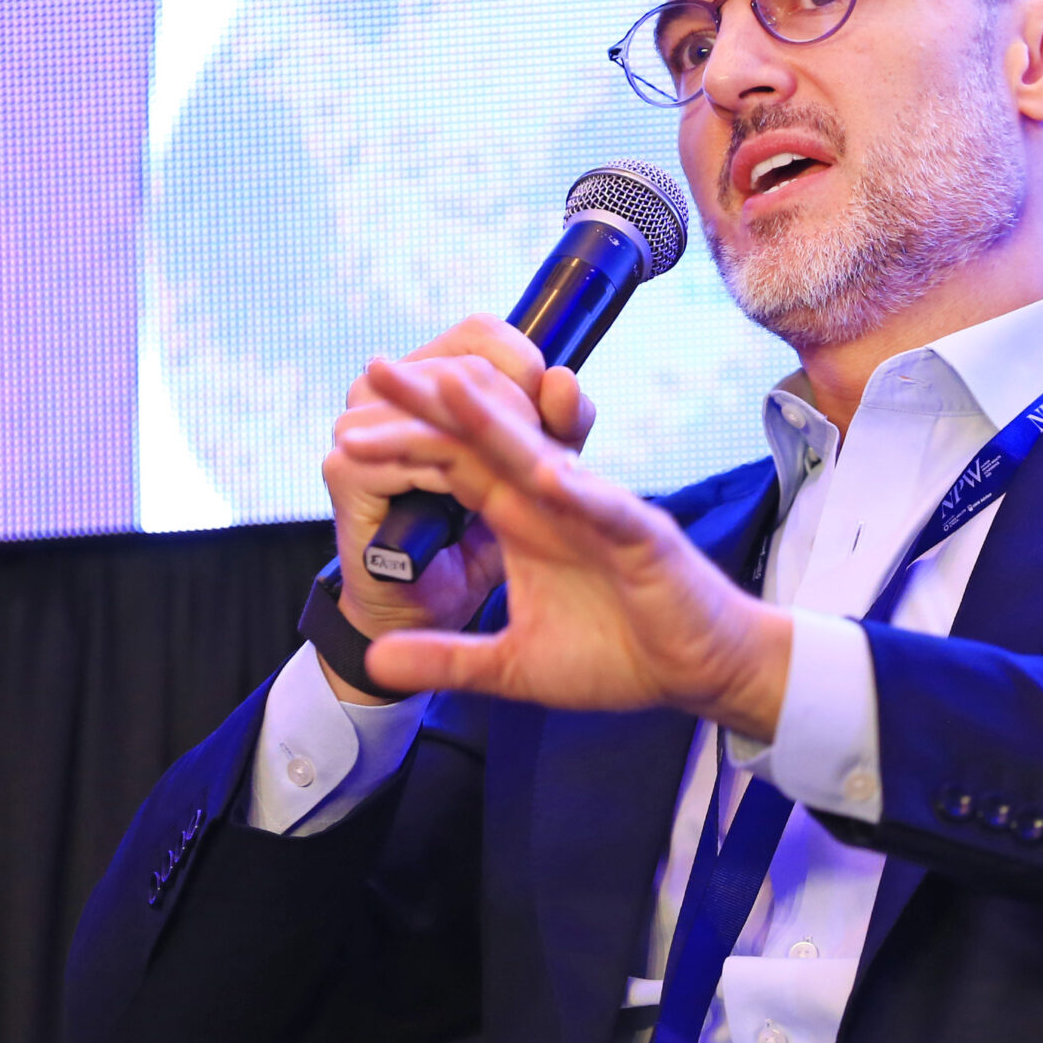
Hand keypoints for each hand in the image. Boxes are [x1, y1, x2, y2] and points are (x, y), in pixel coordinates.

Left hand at [336, 356, 792, 738]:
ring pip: (542, 457)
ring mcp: (599, 514)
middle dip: (430, 405)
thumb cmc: (620, 656)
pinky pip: (608, 510)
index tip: (344, 432)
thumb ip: (447, 659)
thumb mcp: (513, 667)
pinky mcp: (644, 539)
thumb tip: (376, 663)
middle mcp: (554, 502)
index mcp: (521, 520)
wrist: (698, 673)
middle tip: (373, 370)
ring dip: (498, 423)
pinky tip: (549, 474)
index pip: (451, 468)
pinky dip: (581, 493)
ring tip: (452, 387)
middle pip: (483, 441)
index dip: (402, 446)